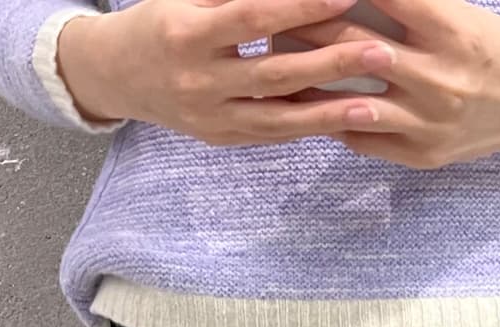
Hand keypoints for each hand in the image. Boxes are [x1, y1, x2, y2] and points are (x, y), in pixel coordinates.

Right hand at [55, 0, 448, 144]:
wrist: (118, 74)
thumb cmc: (162, 20)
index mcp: (188, 33)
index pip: (253, 16)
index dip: (299, 6)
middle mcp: (199, 81)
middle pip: (275, 73)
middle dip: (332, 63)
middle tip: (381, 52)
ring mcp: (211, 117)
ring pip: (279, 118)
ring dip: (330, 112)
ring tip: (377, 104)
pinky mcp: (222, 139)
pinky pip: (272, 134)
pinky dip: (310, 128)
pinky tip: (346, 123)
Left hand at [276, 0, 499, 167]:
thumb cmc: (490, 47)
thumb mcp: (456, 12)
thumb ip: (405, 6)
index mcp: (451, 29)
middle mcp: (441, 78)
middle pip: (357, 46)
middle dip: (308, 27)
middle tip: (273, 18)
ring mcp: (430, 123)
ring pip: (352, 101)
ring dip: (310, 81)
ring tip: (277, 64)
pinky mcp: (423, 155)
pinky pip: (362, 139)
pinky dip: (330, 120)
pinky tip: (306, 107)